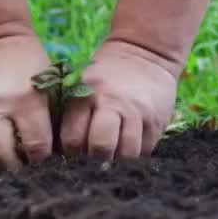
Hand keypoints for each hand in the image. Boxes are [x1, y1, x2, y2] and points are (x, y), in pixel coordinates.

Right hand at [0, 33, 55, 171]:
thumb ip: (52, 120)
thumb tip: (61, 154)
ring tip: (22, 161)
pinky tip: (10, 147)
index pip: (36, 147)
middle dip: (20, 169)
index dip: (46, 160)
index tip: (55, 162)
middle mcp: (0, 111)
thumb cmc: (32, 65)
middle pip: (4, 158)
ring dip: (6, 161)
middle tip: (34, 169)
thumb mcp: (49, 87)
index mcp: (26, 103)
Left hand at [59, 39, 178, 160]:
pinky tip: (128, 151)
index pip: (73, 139)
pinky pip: (144, 152)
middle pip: (101, 147)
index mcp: (87, 95)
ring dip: (118, 163)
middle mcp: (113, 104)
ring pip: (127, 154)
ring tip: (112, 160)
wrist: (145, 55)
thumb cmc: (105, 78)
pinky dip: (135, 157)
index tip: (74, 154)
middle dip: (95, 162)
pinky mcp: (156, 122)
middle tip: (93, 163)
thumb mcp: (83, 85)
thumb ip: (73, 116)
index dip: (71, 153)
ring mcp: (137, 113)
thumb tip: (61, 153)